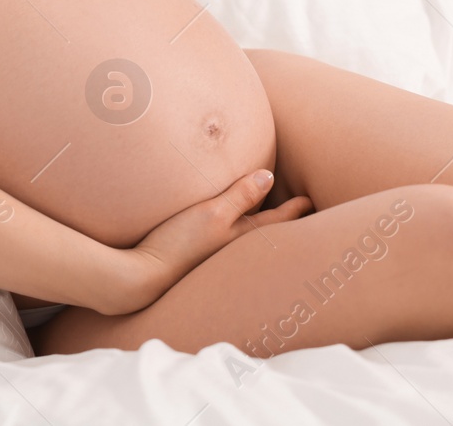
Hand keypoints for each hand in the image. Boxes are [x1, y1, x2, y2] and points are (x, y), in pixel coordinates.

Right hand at [98, 170, 312, 315]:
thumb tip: (270, 176)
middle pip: (266, 234)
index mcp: (241, 239)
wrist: (142, 276)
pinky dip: (236, 237)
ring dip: (261, 232)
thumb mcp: (211, 213)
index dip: (294, 209)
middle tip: (302, 214)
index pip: (277, 221)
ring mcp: (215, 256)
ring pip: (246, 240)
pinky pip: (226, 244)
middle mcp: (233, 251)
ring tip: (271, 222)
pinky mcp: (196, 259)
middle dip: (284, 224)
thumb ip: (239, 196)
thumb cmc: (179, 244)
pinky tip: (227, 235)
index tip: (311, 201)